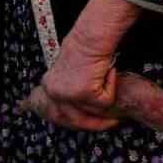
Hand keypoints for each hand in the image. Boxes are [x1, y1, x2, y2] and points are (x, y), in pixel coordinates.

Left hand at [17, 36, 162, 133]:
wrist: (91, 38)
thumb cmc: (86, 50)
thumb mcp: (71, 73)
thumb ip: (71, 90)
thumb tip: (79, 109)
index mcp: (49, 86)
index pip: (56, 114)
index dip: (73, 122)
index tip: (86, 123)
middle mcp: (54, 92)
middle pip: (75, 120)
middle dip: (96, 124)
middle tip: (113, 123)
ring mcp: (67, 94)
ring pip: (94, 111)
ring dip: (107, 101)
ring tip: (111, 86)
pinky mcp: (83, 93)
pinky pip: (105, 102)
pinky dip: (111, 88)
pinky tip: (108, 71)